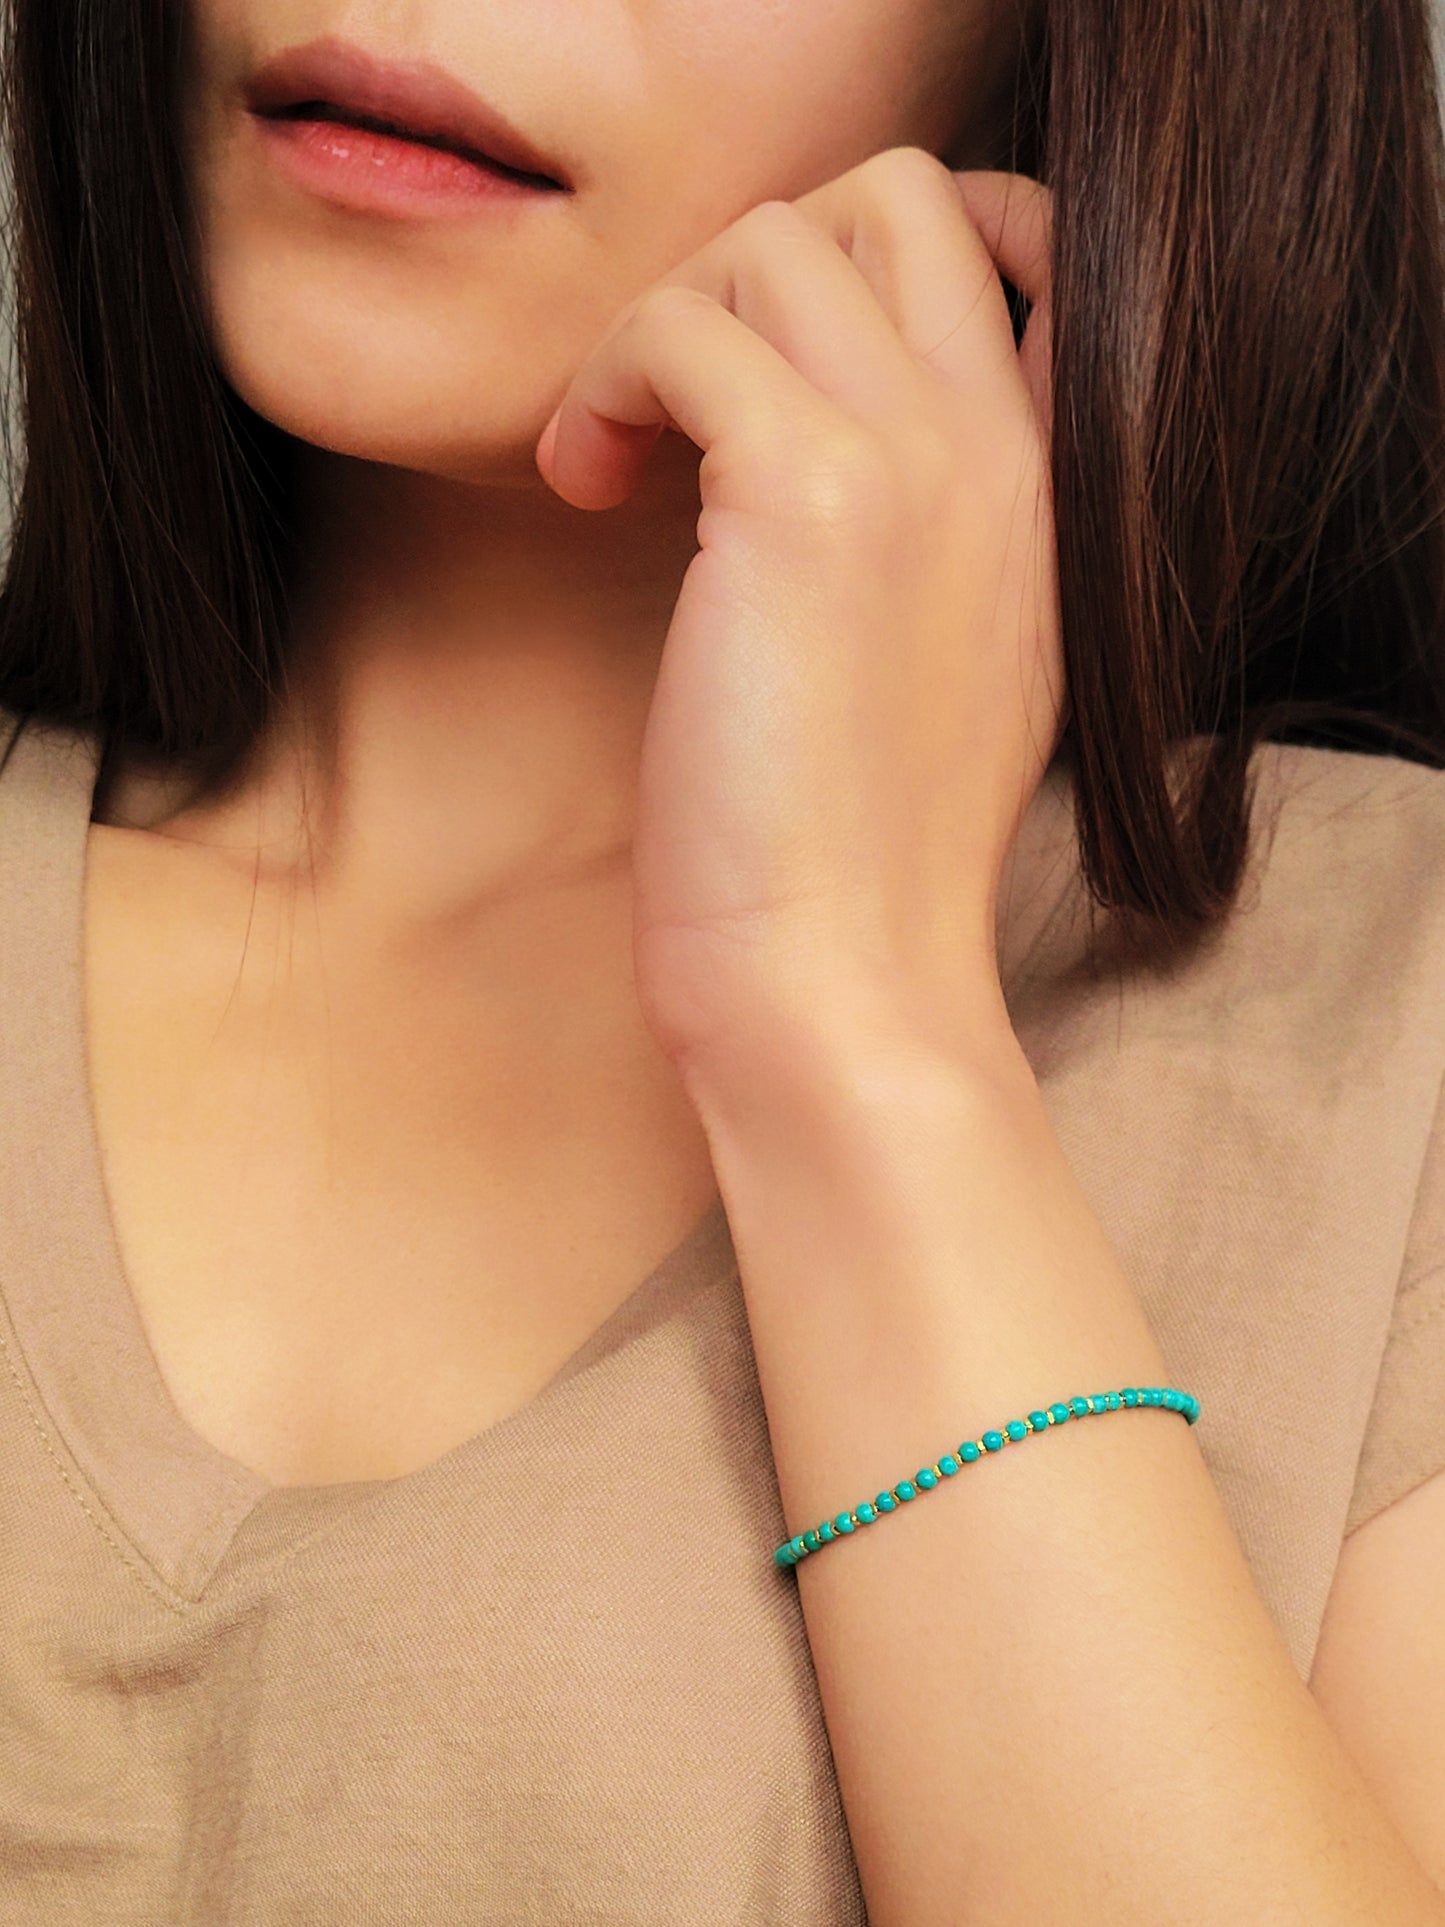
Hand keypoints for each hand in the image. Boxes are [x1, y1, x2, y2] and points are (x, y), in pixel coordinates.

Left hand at [535, 148, 1061, 1080]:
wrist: (843, 971)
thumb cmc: (861, 852)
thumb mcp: (952, 665)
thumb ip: (929, 529)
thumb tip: (804, 431)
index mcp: (1048, 486)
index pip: (1023, 241)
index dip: (888, 250)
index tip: (778, 350)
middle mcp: (1002, 446)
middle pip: (893, 194)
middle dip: (759, 258)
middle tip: (686, 388)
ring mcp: (916, 459)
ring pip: (771, 243)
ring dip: (661, 323)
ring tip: (620, 452)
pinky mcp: (802, 496)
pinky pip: (680, 328)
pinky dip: (607, 380)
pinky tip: (587, 485)